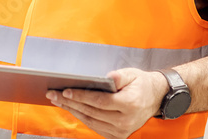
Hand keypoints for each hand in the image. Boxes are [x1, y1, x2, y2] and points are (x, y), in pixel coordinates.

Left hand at [46, 69, 168, 138]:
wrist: (154, 99)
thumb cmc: (140, 84)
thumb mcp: (131, 74)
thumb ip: (119, 76)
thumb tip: (107, 78)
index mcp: (130, 104)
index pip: (100, 101)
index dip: (81, 96)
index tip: (65, 91)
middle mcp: (125, 120)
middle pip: (91, 112)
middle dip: (70, 102)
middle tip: (53, 94)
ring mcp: (121, 130)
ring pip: (90, 121)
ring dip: (72, 111)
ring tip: (58, 100)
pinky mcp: (118, 135)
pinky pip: (95, 127)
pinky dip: (82, 117)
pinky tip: (72, 109)